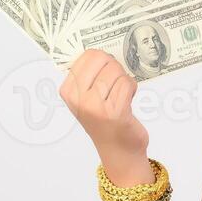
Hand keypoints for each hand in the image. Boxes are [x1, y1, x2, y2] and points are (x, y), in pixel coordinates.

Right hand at [58, 49, 149, 163]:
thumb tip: (97, 51)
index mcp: (68, 90)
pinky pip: (127, 84)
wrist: (118, 149)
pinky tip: (127, 101)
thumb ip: (88, 74)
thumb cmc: (105, 119)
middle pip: (104, 60)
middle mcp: (78, 98)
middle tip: (115, 85)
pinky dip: (132, 89)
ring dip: (125, 81)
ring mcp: (95, 106)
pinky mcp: (114, 112)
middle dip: (115, 69)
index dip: (103, 60)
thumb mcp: (86, 97)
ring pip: (117, 72)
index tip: (105, 73)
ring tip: (120, 96)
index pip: (88, 55)